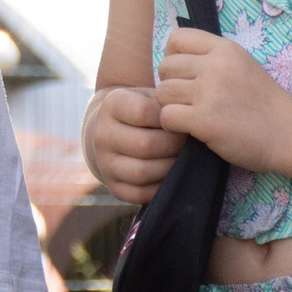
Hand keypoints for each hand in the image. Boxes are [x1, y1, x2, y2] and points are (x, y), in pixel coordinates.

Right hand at [84, 86, 183, 202]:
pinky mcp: (113, 186)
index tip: (181, 121)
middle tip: (187, 144)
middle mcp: (102, 134)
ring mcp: (105, 162)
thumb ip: (166, 99)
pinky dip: (159, 188)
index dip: (170, 119)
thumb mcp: (151, 97)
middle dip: (174, 147)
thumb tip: (189, 114)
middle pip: (145, 145)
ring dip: (169, 168)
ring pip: (141, 172)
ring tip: (180, 159)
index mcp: (112, 105)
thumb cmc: (147, 112)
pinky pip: (139, 194)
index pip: (143, 113)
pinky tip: (168, 176)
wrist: (119, 131)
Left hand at [156, 27, 291, 172]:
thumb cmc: (265, 103)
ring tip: (190, 115)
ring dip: (171, 106)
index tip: (184, 74)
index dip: (172, 55)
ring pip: (162, 92)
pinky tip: (188, 129)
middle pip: (165, 67)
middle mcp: (215, 66)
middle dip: (171, 84)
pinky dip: (172, 125)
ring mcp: (210, 93)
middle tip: (188, 100)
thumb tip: (170, 54)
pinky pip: (167, 116)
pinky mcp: (205, 120)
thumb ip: (212, 58)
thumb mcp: (242, 66)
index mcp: (225, 49)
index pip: (176, 37)